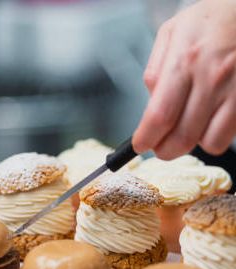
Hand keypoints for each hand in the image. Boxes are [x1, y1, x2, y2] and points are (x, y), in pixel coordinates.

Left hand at [133, 0, 235, 158]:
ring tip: (187, 126)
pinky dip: (213, 137)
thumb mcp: (172, 32)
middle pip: (181, 138)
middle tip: (159, 147)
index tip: (140, 144)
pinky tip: (209, 120)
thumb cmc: (211, 21)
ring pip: (207, 143)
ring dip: (191, 142)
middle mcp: (211, 77)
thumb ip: (155, 70)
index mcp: (185, 60)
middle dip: (164, 150)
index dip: (146, 139)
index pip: (159, 116)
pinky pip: (226, 137)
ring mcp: (234, 90)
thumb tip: (148, 104)